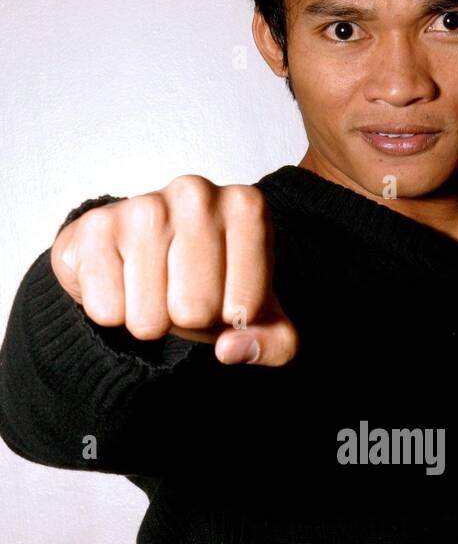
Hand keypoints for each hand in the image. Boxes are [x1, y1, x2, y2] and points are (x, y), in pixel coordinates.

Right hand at [51, 175, 298, 364]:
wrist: (143, 259)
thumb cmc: (210, 283)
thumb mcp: (261, 318)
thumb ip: (275, 344)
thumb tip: (232, 349)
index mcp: (247, 209)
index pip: (246, 308)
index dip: (234, 319)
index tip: (226, 295)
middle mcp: (196, 195)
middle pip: (195, 311)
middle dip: (189, 321)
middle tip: (184, 295)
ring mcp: (143, 206)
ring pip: (149, 318)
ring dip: (150, 320)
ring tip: (155, 290)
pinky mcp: (96, 226)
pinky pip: (107, 311)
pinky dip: (113, 313)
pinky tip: (122, 282)